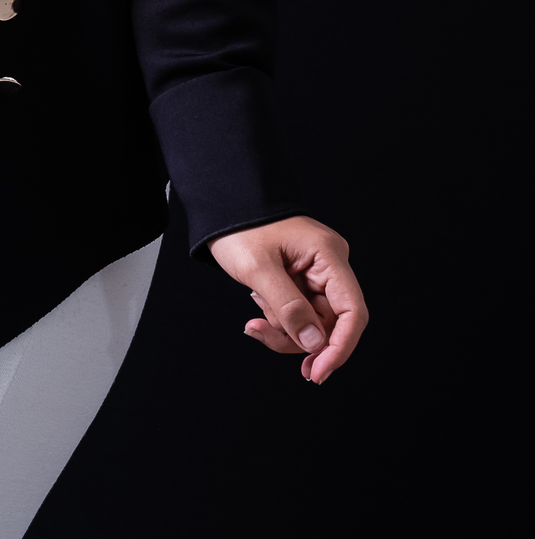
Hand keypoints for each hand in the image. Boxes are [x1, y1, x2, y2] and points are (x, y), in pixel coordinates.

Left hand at [208, 216, 367, 383]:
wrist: (226, 205)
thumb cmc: (241, 227)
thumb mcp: (258, 268)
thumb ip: (287, 307)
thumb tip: (315, 344)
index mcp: (328, 256)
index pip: (352, 312)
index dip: (339, 348)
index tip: (317, 373)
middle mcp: (330, 266)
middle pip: (330, 324)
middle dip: (298, 338)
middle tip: (261, 333)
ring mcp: (317, 274)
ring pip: (313, 324)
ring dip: (283, 329)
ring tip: (254, 313)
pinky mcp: (303, 281)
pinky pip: (299, 314)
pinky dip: (279, 319)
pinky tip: (258, 302)